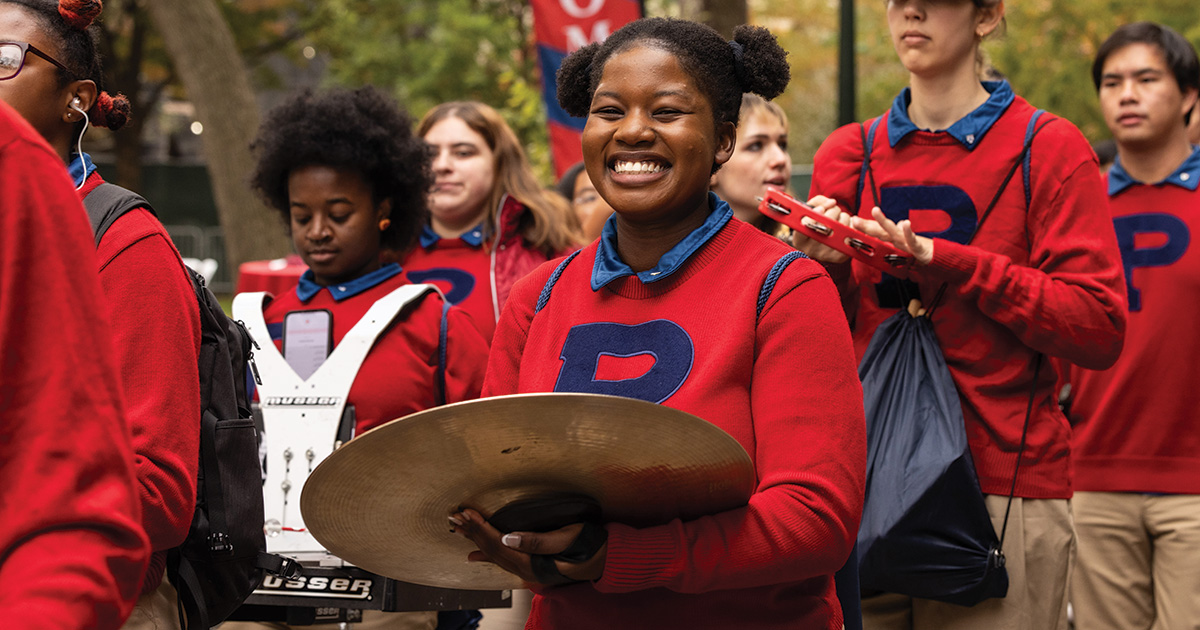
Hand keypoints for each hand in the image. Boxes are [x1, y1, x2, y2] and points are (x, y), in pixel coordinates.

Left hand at [449, 509, 606, 583]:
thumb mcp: (567, 537)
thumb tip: (508, 537)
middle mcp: (526, 570)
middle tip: (455, 517)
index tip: (467, 512)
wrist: (607, 559)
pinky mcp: (531, 566)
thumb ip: (538, 540)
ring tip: (459, 528)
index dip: (481, 528)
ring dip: (475, 540)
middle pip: (491, 550)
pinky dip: (486, 555)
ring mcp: (528, 570)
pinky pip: (502, 560)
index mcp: (532, 563)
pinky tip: (473, 555)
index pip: (498, 544)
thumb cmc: (591, 545)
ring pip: (494, 555)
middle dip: (472, 532)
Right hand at [790, 196, 852, 263]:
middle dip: (834, 211)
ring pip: (841, 228)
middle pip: (827, 224)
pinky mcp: (840, 257)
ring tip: (840, 220)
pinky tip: (846, 228)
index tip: (821, 208)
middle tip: (834, 210)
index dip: (814, 216)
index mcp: (799, 239)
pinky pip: (851, 235)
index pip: (805, 227)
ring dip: (844, 218)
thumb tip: (832, 202)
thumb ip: (818, 202)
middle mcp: (811, 249)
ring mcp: (826, 255)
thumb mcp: (809, 212)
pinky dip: (852, 227)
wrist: (820, 247)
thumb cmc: (814, 225)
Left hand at [854, 207, 933, 265]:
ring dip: (884, 222)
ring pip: (893, 232)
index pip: (877, 231)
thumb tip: (896, 223)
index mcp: (893, 239)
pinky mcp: (919, 248)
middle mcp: (898, 239)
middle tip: (854, 219)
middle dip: (867, 225)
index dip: (865, 226)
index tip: (852, 220)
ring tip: (875, 210)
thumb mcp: (904, 243)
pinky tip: (905, 223)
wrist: (938, 257)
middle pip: (880, 231)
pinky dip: (909, 232)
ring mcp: (907, 243)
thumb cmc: (919, 249)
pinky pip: (912, 240)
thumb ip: (897, 235)